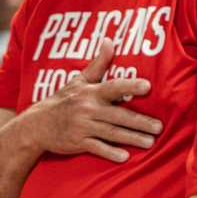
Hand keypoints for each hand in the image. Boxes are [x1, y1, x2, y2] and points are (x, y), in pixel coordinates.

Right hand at [26, 42, 159, 162]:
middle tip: (159, 127)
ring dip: (131, 138)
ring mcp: (82, 126)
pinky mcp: (78, 142)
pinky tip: (124, 157)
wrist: (37, 125)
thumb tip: (109, 40)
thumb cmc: (63, 101)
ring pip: (111, 132)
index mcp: (90, 92)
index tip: (147, 86)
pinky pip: (96, 148)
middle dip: (139, 122)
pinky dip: (110, 152)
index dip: (130, 85)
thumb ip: (98, 64)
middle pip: (118, 115)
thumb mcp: (79, 80)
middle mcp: (87, 108)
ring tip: (150, 142)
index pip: (113, 87)